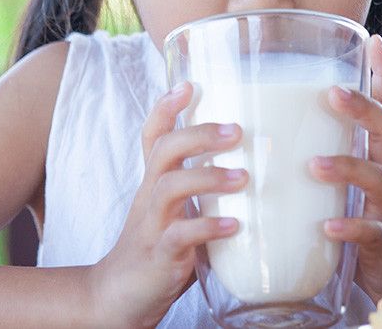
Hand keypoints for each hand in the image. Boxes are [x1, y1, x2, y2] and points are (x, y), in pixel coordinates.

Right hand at [87, 82, 247, 327]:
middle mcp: (150, 197)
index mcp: (154, 184)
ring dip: (208, 177)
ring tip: (244, 178)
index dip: (166, 107)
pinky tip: (234, 225)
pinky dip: (209, 227)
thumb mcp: (179, 214)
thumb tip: (262, 176)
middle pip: (163, 150)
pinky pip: (181, 236)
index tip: (188, 83)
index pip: (153, 136)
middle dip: (198, 134)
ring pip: (170, 186)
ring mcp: (152, 225)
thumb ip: (207, 195)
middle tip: (236, 130)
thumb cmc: (159, 251)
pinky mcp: (159, 255)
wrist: (119, 296)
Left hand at [307, 34, 381, 301]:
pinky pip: (370, 232)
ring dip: (347, 168)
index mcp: (376, 154)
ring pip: (378, 179)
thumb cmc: (360, 217)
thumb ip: (318, 148)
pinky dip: (349, 228)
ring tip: (314, 166)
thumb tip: (265, 122)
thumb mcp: (344, 178)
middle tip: (333, 93)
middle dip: (363, 108)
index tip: (375, 41)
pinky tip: (327, 226)